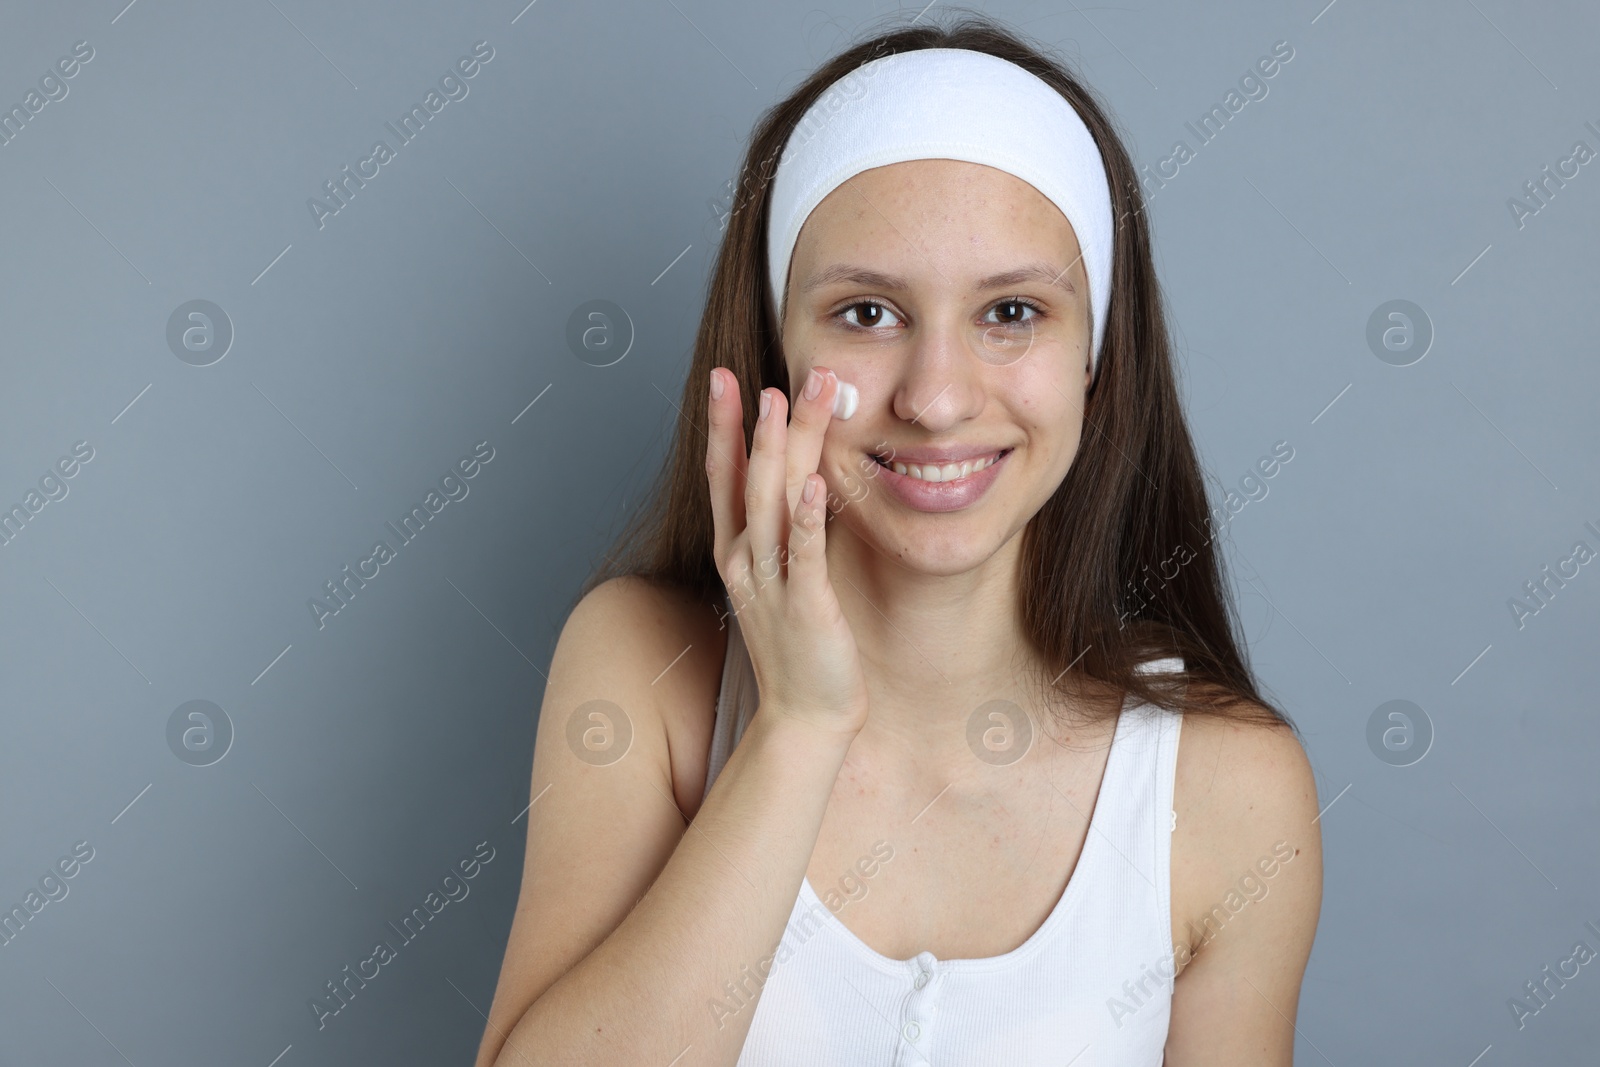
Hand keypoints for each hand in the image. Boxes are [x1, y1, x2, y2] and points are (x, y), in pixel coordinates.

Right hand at [706, 365, 869, 739]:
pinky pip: (805, 554)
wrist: (807, 715)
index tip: (727, 377)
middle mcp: (746, 561)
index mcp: (739, 551)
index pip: (724, 476)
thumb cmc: (802, 646)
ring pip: (772, 503)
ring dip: (780, 448)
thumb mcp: (786, 577)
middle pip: (747, 477)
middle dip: (760, 421)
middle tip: (773, 372)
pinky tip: (817, 484)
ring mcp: (772, 582)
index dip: (724, 425)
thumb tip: (805, 479)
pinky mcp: (806, 605)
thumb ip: (789, 529)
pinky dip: (809, 518)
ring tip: (786, 401)